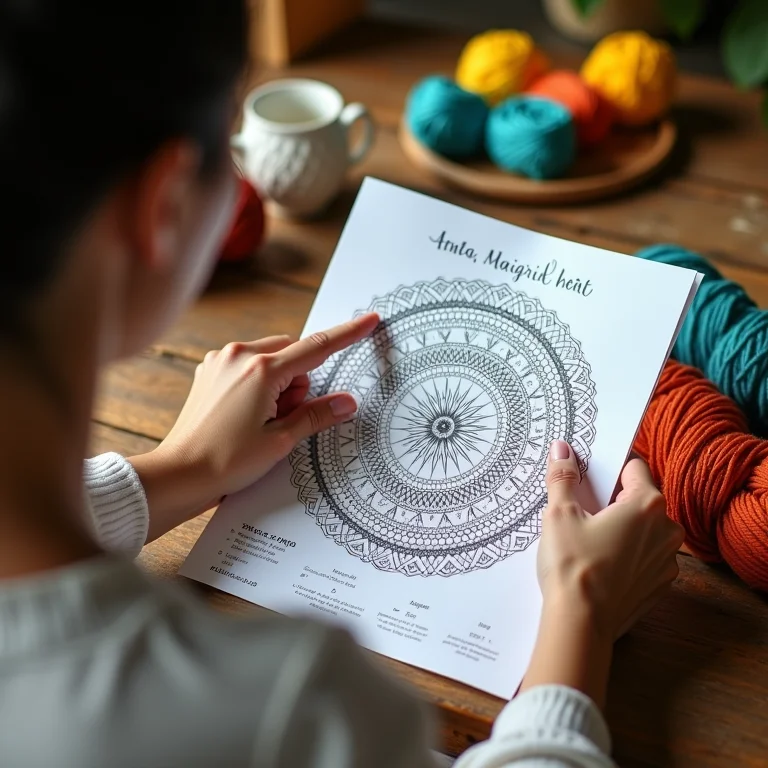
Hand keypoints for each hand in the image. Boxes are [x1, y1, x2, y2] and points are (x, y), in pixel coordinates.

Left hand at [130, 312, 379, 540]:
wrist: (178, 475)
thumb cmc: (226, 461)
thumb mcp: (280, 441)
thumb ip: (316, 415)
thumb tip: (347, 402)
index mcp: (261, 370)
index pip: (316, 348)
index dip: (347, 335)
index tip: (369, 320)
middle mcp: (239, 356)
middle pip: (292, 354)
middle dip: (300, 382)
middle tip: (285, 418)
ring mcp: (220, 361)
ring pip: (271, 359)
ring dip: (279, 384)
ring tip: (262, 421)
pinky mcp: (210, 371)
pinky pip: (248, 366)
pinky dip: (258, 384)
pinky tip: (246, 415)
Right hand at [519, 440, 683, 708]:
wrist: (580, 623)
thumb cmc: (572, 565)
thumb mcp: (559, 514)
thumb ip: (563, 477)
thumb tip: (562, 449)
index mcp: (647, 505)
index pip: (634, 467)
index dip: (610, 468)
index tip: (589, 476)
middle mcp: (666, 530)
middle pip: (641, 498)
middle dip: (614, 499)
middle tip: (582, 508)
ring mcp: (666, 560)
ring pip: (644, 529)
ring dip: (622, 527)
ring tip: (588, 538)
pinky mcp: (659, 585)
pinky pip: (644, 556)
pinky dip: (626, 553)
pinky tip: (599, 562)